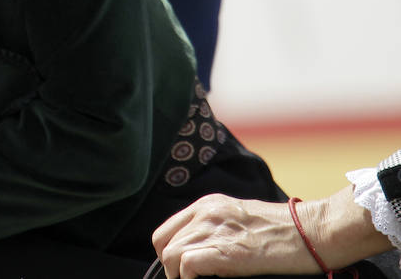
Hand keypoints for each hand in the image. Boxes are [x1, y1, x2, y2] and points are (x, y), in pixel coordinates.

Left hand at [151, 194, 315, 277]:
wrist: (314, 231)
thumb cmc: (286, 231)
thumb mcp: (240, 219)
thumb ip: (216, 228)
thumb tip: (201, 251)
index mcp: (207, 206)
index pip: (167, 230)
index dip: (168, 252)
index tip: (177, 268)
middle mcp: (205, 214)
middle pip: (163, 242)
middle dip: (169, 265)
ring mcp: (214, 231)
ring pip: (171, 255)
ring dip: (178, 275)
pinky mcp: (226, 252)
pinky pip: (187, 265)